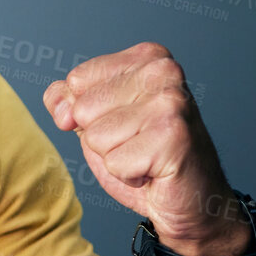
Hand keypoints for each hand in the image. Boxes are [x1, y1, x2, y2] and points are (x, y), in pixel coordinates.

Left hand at [43, 43, 245, 252]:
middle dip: (102, 136)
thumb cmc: (143, 155)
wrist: (192, 198)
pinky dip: (128, 175)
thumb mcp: (97, 119)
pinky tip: (155, 170)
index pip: (76, 81)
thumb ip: (67, 100)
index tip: (126, 123)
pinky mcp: (171, 137)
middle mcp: (162, 71)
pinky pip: (113, 162)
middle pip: (83, 109)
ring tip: (147, 155)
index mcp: (146, 57)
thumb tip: (62, 109)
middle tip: (139, 144)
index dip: (90, 113)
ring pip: (96, 136)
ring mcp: (169, 103)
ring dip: (116, 157)